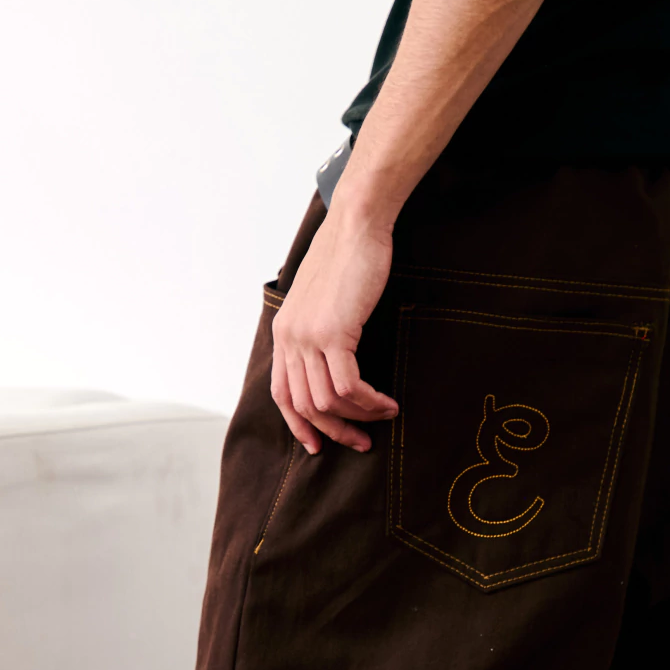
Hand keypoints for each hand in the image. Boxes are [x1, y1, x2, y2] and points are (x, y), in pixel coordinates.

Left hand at [270, 204, 398, 454]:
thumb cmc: (347, 257)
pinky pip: (349, 387)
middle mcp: (290, 338)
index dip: (299, 425)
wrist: (355, 225)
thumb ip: (319, 328)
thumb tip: (333, 359)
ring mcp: (308, 337)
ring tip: (384, 416)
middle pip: (305, 405)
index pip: (281, 394)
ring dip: (359, 417)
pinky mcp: (333, 333)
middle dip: (335, 431)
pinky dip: (369, 402)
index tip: (319, 445)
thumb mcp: (322, 299)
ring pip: (327, 401)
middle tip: (362, 442)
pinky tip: (387, 403)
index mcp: (283, 332)